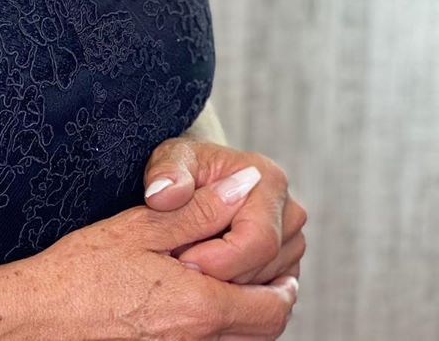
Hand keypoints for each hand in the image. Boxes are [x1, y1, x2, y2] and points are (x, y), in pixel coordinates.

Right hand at [29, 166, 298, 339]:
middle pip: (264, 332)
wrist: (40, 318)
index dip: (282, 283)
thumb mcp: (141, 227)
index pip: (272, 305)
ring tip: (235, 289)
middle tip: (266, 276)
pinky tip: (197, 305)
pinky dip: (221, 330)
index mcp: (201, 305)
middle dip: (272, 303)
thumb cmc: (83, 268)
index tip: (279, 264)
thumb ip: (200, 211)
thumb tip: (245, 187)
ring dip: (248, 319)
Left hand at [143, 138, 307, 286]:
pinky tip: (206, 269)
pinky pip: (265, 294)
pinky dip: (233, 291)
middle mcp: (289, 211)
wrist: (196, 179)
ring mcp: (292, 240)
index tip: (182, 261)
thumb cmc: (183, 168)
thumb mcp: (168, 160)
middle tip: (180, 264)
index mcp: (269, 180)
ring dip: (224, 282)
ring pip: (264, 284)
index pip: (256, 238)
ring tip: (190, 257)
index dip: (218, 258)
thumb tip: (163, 194)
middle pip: (262, 264)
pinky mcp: (286, 265)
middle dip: (218, 273)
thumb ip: (164, 174)